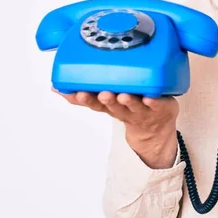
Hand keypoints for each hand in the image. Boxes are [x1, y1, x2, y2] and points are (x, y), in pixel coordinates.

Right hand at [53, 88, 178, 167]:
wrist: (155, 130)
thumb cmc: (128, 110)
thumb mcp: (104, 105)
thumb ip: (83, 96)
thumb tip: (56, 88)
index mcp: (111, 107)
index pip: (96, 104)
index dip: (87, 100)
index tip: (79, 93)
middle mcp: (126, 109)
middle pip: (115, 106)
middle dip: (107, 100)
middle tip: (102, 94)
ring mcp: (144, 109)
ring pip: (134, 105)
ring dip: (128, 101)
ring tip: (123, 95)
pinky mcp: (161, 107)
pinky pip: (157, 104)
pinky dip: (153, 101)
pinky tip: (150, 97)